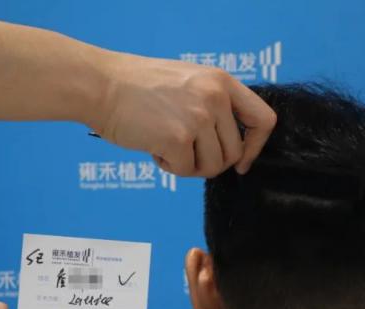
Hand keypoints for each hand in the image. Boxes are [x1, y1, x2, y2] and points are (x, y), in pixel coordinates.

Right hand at [87, 53, 276, 176]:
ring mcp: (198, 118)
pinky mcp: (178, 139)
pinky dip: (169, 167)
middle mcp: (215, 98)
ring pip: (213, 166)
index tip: (241, 161)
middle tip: (184, 152)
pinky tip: (153, 148)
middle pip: (234, 153)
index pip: (263, 120)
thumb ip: (214, 105)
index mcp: (222, 82)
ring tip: (166, 145)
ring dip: (189, 166)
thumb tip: (234, 147)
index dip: (255, 147)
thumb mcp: (189, 82)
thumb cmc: (139, 88)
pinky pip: (186, 170)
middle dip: (210, 162)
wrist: (101, 85)